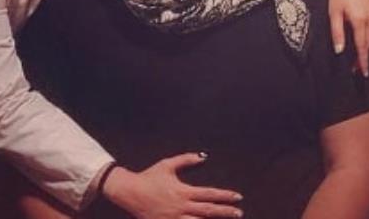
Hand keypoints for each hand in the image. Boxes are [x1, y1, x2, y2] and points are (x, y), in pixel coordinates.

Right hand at [102, 153, 242, 218]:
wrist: (129, 191)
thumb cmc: (149, 177)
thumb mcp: (167, 165)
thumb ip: (186, 160)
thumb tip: (203, 156)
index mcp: (182, 191)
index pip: (208, 194)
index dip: (224, 195)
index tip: (237, 196)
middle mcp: (180, 206)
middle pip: (208, 211)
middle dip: (225, 212)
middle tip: (239, 212)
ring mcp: (174, 218)